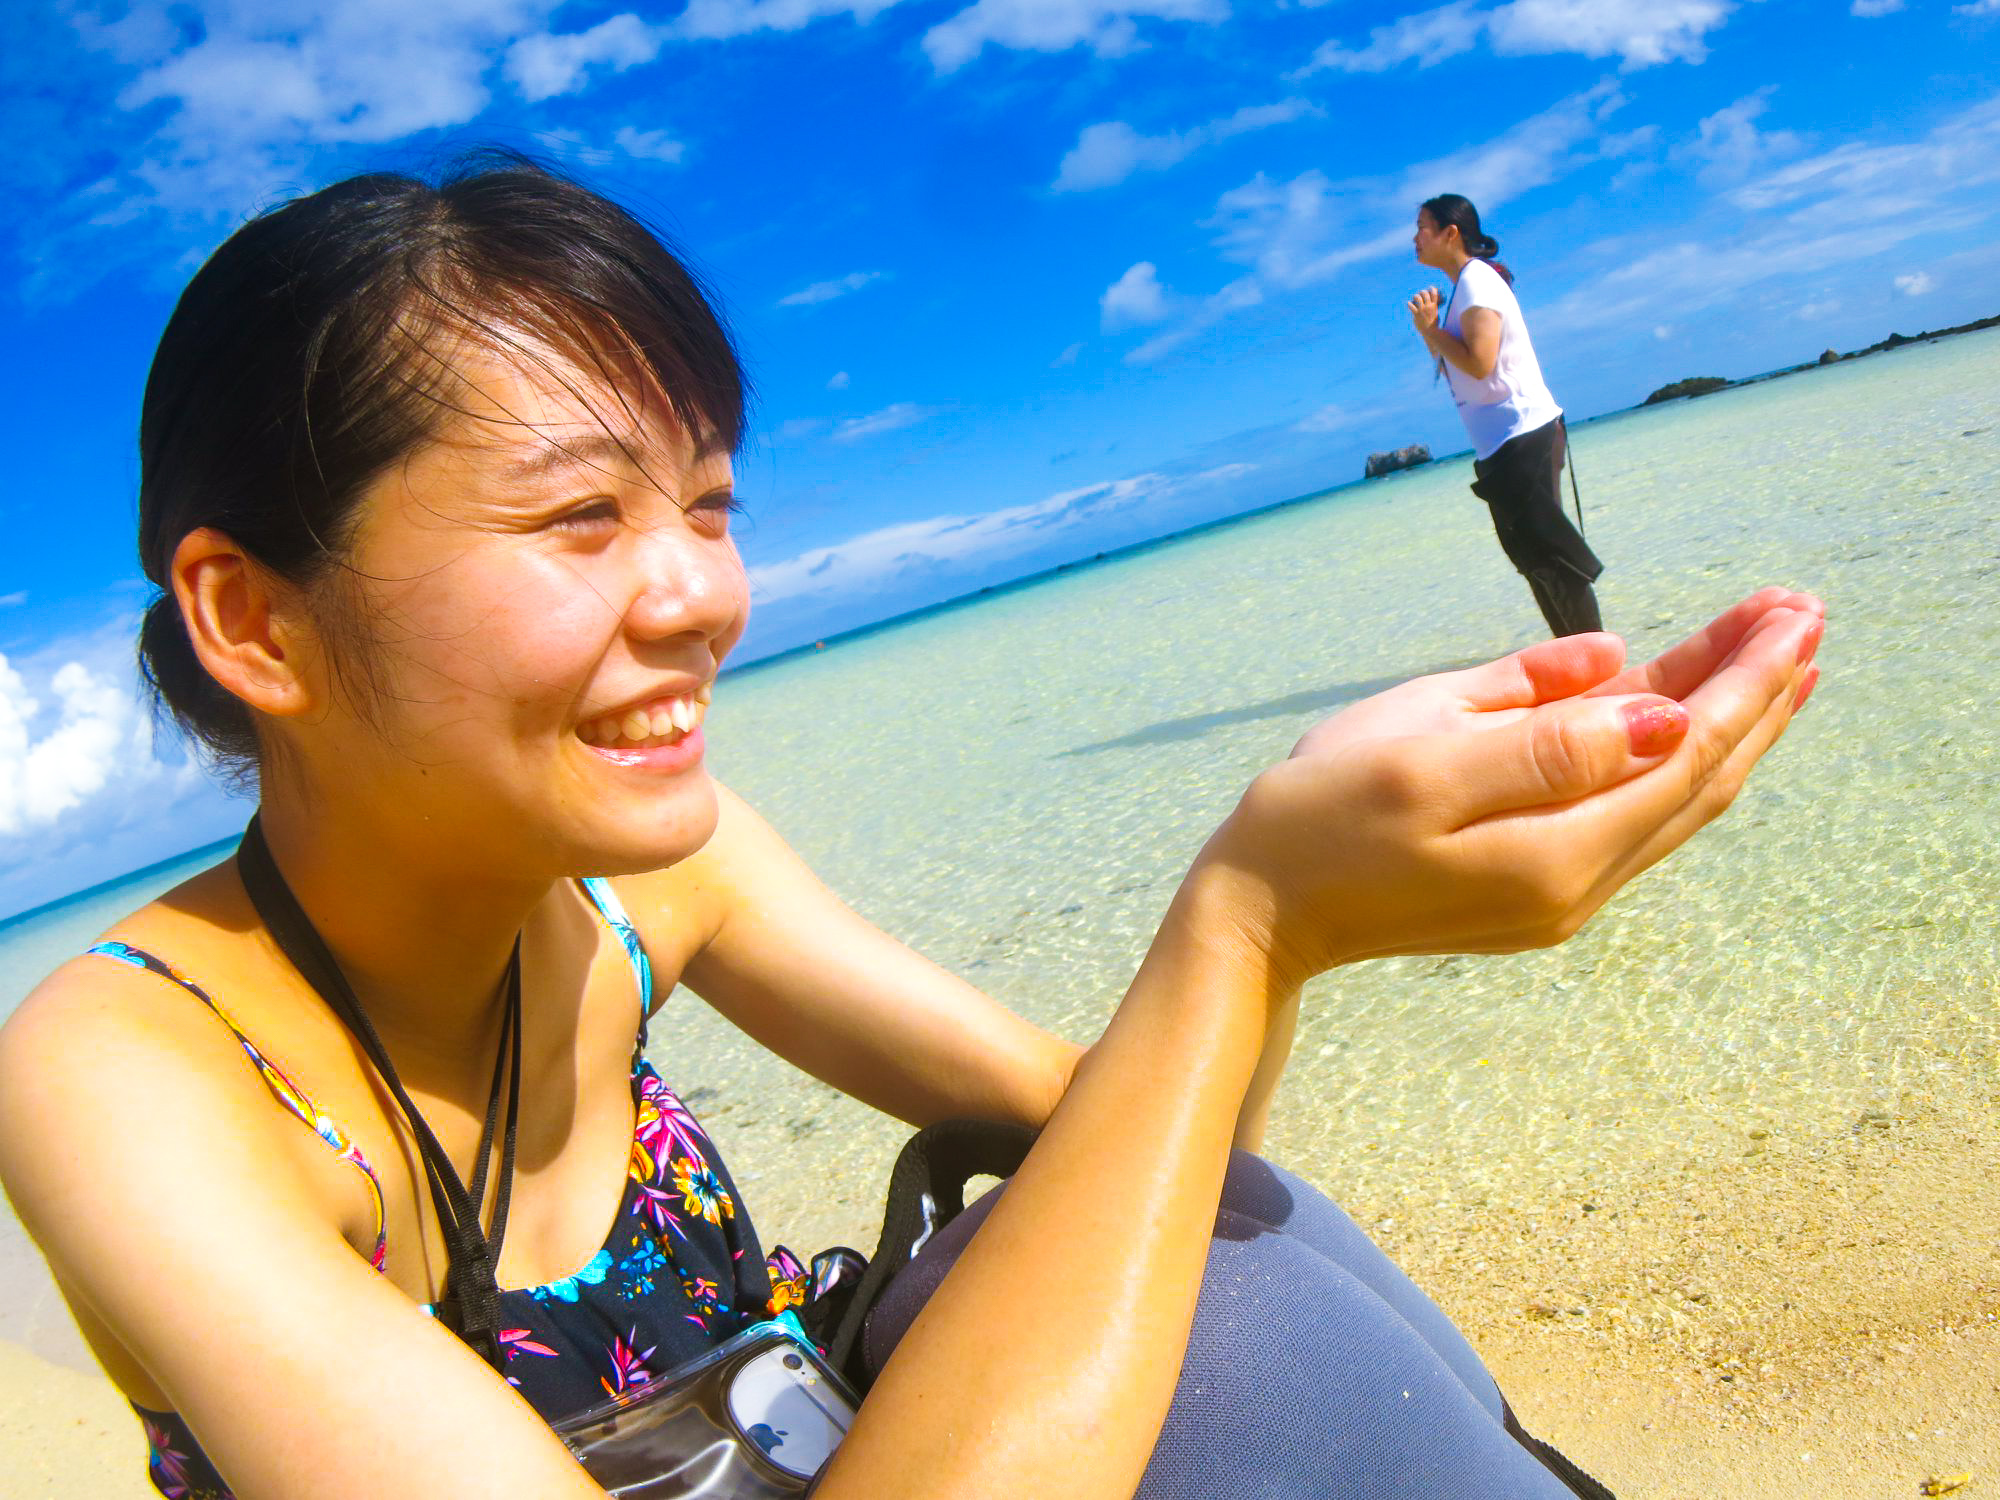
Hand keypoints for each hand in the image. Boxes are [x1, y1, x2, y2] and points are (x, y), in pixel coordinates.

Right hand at [1197, 589, 1825, 986]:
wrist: (1259, 911)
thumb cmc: (1321, 817)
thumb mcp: (1420, 757)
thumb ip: (1542, 733)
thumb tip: (1655, 702)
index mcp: (1555, 852)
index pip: (1685, 754)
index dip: (1744, 680)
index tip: (1794, 612)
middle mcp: (1576, 887)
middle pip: (1699, 780)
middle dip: (1756, 694)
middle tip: (1806, 613)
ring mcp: (1558, 893)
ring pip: (1672, 797)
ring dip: (1727, 722)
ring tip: (1775, 652)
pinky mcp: (1533, 884)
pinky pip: (1632, 810)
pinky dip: (1673, 753)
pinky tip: (1688, 710)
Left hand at [1407, 285, 1440, 336]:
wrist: (1430, 331)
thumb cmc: (1433, 324)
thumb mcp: (1436, 314)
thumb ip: (1433, 310)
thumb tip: (1431, 307)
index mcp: (1434, 306)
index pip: (1434, 294)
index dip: (1432, 289)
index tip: (1431, 288)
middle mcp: (1428, 306)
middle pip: (1425, 294)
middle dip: (1423, 291)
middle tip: (1421, 292)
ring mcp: (1422, 310)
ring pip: (1418, 298)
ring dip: (1416, 296)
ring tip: (1415, 296)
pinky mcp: (1416, 314)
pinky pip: (1411, 307)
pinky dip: (1409, 304)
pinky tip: (1408, 303)